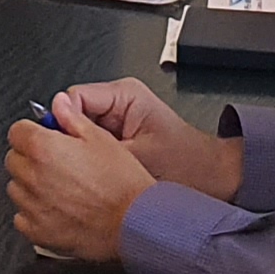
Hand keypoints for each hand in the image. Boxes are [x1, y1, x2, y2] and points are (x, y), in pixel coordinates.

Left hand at [8, 93, 159, 262]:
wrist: (133, 222)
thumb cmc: (121, 182)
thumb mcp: (100, 138)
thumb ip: (72, 118)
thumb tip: (58, 105)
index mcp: (44, 148)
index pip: (16, 132)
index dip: (32, 132)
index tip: (44, 138)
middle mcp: (32, 177)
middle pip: (14, 159)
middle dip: (30, 157)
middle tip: (57, 162)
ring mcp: (32, 206)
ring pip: (16, 188)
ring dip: (31, 185)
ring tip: (60, 188)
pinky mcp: (36, 231)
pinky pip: (22, 216)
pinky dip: (34, 212)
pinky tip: (57, 209)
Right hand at [54, 77, 243, 197]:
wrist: (213, 179)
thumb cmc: (187, 164)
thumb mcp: (139, 156)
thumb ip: (99, 145)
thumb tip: (63, 137)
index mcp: (123, 94)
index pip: (73, 97)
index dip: (62, 122)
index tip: (61, 146)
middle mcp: (118, 102)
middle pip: (73, 115)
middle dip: (72, 140)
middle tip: (78, 165)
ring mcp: (116, 121)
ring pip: (79, 133)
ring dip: (83, 153)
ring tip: (92, 173)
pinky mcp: (117, 139)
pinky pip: (91, 146)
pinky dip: (90, 162)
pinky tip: (98, 178)